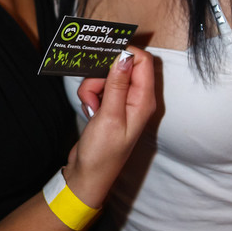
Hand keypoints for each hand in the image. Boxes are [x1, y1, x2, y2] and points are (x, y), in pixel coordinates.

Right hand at [64, 47, 154, 207]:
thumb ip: (117, 84)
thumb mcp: (109, 116)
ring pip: (107, 77)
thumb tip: (124, 56)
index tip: (103, 59)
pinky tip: (89, 110)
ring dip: (92, 87)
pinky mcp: (110, 107)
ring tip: (90, 106)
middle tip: (93, 92)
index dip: (124, 55)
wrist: (88, 175)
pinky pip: (99, 88)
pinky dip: (90, 95)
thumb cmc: (102, 153)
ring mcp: (123, 103)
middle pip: (122, 67)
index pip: (143, 61)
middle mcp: (137, 99)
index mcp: (144, 100)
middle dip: (102, 74)